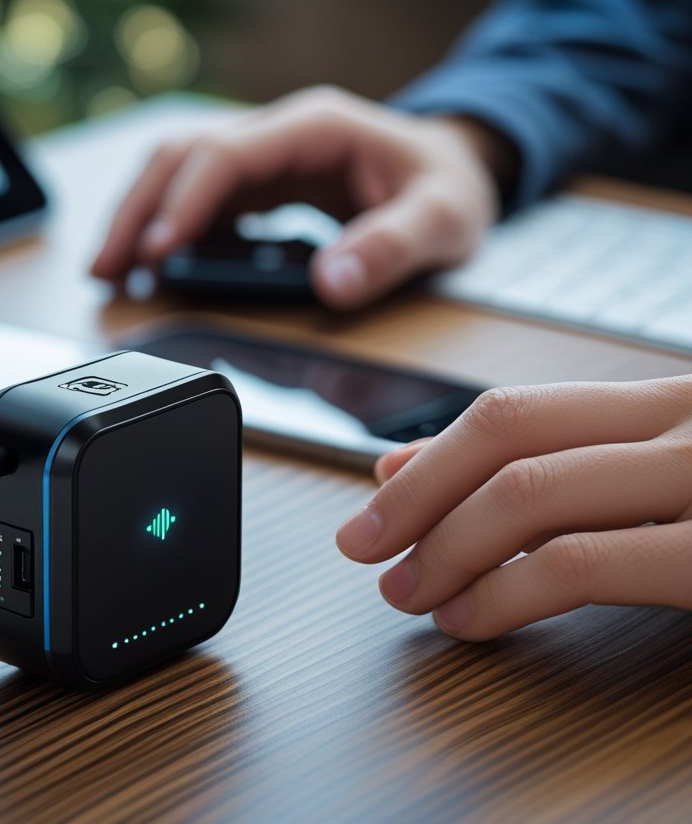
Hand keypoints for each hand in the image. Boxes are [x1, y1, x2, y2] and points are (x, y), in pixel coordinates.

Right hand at [90, 86, 514, 308]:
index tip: (159, 252)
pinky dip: (164, 230)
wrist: (455, 175)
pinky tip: (148, 267)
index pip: (227, 154)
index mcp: (316, 127)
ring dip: (139, 218)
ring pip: (176, 172)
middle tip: (106, 269)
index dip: (186, 203)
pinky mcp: (258, 185)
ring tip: (109, 272)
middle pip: (182, 156)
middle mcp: (278, 134)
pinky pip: (196, 199)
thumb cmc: (447, 190)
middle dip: (137, 211)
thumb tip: (332, 282)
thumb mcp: (442, 221)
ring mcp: (263, 157)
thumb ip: (392, 248)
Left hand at [336, 376, 691, 639]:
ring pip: (530, 492)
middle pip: (507, 438)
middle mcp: (686, 424)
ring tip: (409, 594)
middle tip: (364, 549)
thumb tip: (401, 466)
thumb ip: (534, 473)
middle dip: (416, 498)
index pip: (512, 413)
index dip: (425, 465)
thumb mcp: (642, 488)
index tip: (370, 512)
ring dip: (445, 549)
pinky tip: (468, 619)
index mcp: (665, 405)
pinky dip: (501, 593)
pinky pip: (579, 563)